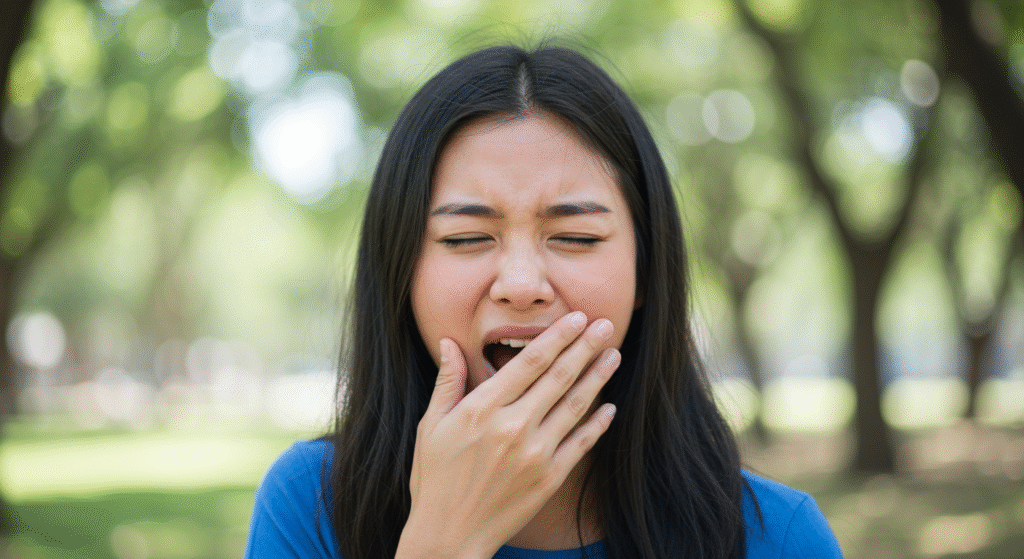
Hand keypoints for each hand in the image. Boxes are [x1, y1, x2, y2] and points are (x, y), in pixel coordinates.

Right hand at [396, 311, 619, 558]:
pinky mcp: (549, 478)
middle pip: (559, 376)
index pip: (530, 362)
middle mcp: (513, 427)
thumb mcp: (430, 426)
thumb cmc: (435, 479)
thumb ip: (447, 381)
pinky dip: (598, 423)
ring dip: (598, 377)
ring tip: (613, 354)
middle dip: (585, 346)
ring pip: (575, 405)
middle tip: (604, 324)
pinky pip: (581, 443)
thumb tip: (450, 342)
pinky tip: (610, 406)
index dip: (557, 336)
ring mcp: (535, 453)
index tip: (576, 318)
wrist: (449, 535)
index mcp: (483, 409)